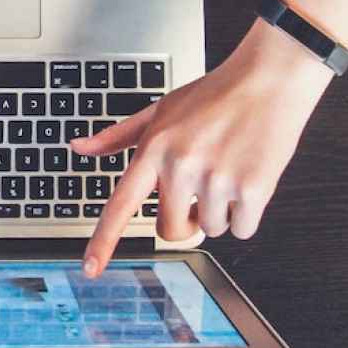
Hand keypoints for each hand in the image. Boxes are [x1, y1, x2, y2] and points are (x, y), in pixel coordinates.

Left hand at [72, 21, 334, 275]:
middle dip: (186, 220)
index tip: (90, 269)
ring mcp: (217, 179)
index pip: (121, 204)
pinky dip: (247, 213)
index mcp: (155, 149)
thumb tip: (80, 148)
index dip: (104, 240)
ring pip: (211, 229)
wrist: (268, 79)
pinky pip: (242, 230)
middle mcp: (181, 166)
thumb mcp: (160, 109)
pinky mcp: (253, 189)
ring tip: (229, 169)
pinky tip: (249, 176)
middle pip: (171, 230)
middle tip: (200, 189)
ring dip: (221, 211)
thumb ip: (118, 135)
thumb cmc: (215, 94)